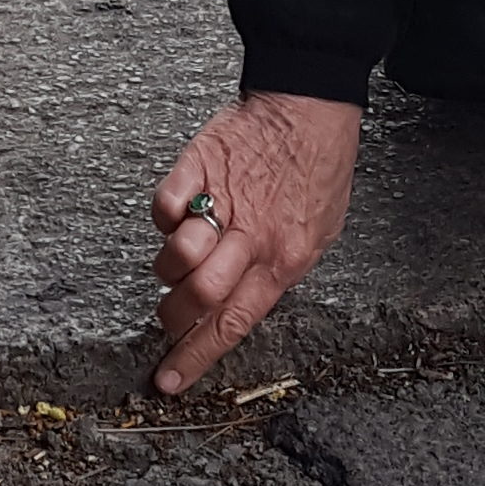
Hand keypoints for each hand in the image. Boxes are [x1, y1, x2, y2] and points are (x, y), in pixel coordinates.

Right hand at [149, 93, 361, 397]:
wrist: (311, 105)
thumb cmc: (319, 168)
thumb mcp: (320, 234)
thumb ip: (281, 272)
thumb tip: (245, 304)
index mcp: (284, 261)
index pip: (232, 324)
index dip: (195, 357)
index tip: (169, 380)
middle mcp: (251, 237)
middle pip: (198, 297)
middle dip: (174, 318)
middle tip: (170, 316)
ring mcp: (221, 202)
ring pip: (176, 256)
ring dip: (170, 267)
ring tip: (183, 257)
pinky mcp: (197, 167)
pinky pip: (164, 206)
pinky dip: (164, 217)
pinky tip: (178, 215)